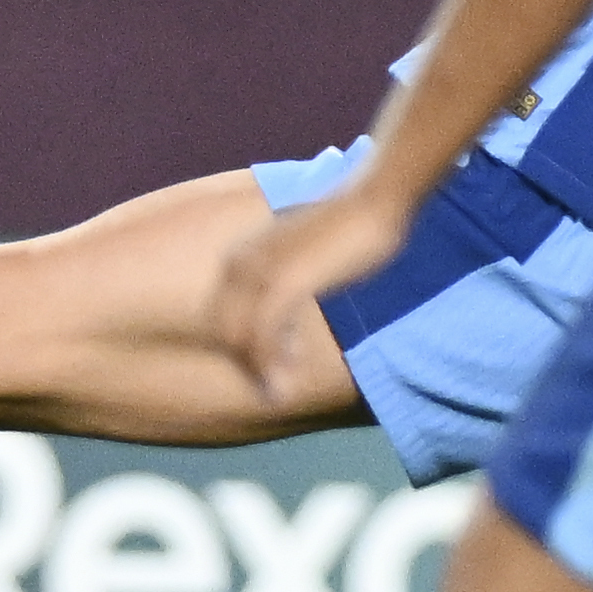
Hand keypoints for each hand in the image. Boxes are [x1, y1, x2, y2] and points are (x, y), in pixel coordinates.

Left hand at [209, 180, 409, 395]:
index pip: (221, 314)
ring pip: (240, 338)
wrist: (371, 201)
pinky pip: (264, 336)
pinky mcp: (285, 284)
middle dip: (246, 364)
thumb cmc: (345, 226)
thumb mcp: (301, 253)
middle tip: (273, 386)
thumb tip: (285, 307)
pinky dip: (271, 363)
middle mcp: (241, 263)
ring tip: (280, 390)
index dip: (239, 347)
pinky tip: (289, 374)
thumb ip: (285, 277)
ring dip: (260, 370)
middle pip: (225, 330)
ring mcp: (260, 274)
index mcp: (241, 256)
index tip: (267, 366)